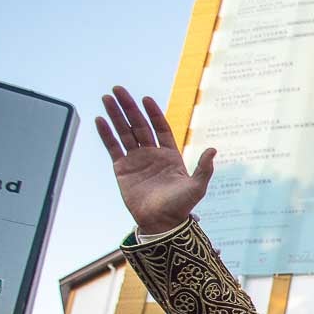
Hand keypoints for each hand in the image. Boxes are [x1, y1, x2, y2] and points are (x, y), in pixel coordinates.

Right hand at [96, 86, 214, 233]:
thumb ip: (204, 168)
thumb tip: (213, 150)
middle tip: (119, 90)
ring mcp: (136, 160)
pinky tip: (100, 119)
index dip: (153, 113)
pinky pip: (113, 147)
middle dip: (129, 107)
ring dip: (115, 115)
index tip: (146, 99)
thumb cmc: (180, 207)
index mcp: (170, 155)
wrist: (161, 224)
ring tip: (107, 98)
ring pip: (124, 132)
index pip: (160, 128)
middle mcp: (152, 154)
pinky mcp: (122, 169)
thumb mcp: (197, 187)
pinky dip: (106, 134)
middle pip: (139, 125)